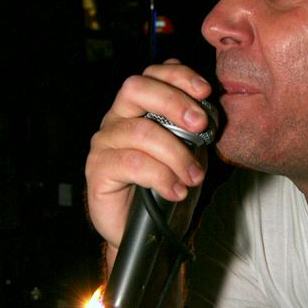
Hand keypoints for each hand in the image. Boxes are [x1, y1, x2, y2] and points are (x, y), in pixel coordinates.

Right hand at [86, 60, 212, 250]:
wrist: (147, 233)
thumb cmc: (168, 187)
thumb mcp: (190, 152)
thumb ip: (195, 128)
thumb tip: (209, 106)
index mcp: (139, 107)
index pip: (153, 74)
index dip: (178, 76)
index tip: (206, 91)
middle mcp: (117, 118)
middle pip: (137, 89)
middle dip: (174, 102)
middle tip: (201, 126)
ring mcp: (104, 142)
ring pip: (141, 131)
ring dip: (176, 153)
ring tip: (194, 176)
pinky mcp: (98, 169)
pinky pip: (133, 163)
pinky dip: (162, 177)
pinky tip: (176, 191)